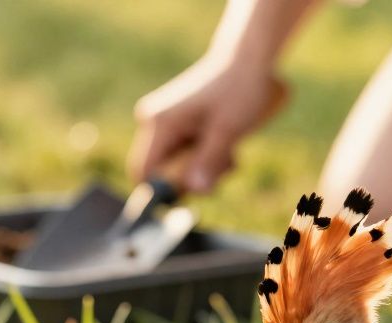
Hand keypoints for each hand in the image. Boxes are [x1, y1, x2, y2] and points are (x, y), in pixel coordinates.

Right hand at [127, 56, 285, 193]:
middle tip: (226, 164)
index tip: (199, 187)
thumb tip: (194, 190)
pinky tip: (227, 145)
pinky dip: (209, 160)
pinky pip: (188, 159)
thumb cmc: (239, 90)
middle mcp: (156, 124)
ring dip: (207, 169)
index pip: (143, 173)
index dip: (166, 190)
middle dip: (195, 178)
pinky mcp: (181, 128)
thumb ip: (209, 161)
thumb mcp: (228, 130)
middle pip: (163, 174)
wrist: (248, 62)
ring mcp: (167, 126)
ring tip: (230, 151)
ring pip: (179, 169)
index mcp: (159, 123)